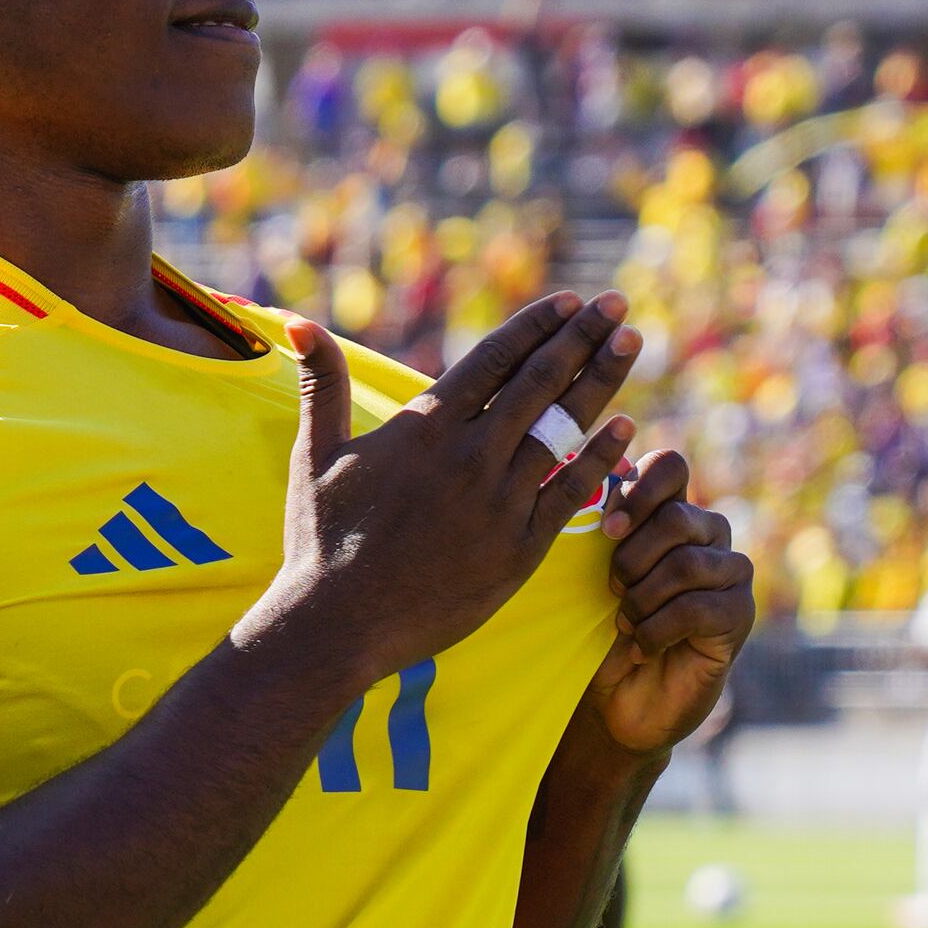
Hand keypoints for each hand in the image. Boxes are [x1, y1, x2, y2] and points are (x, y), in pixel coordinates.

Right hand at [254, 296, 642, 692]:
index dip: (538, 325)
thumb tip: (296, 323)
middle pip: (539, 381)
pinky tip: (627, 427)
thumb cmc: (321, 540)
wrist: (337, 625)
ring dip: (602, 380)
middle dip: (584, 338)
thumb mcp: (314, 456)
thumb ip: (321, 386)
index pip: (495, 359)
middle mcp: (469, 456)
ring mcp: (498, 502)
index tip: (573, 302)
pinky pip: (571, 491)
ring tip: (631, 344)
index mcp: (424, 428)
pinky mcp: (519, 548)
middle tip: (618, 306)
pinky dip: (602, 456)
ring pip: (565, 427)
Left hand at [582, 448, 751, 755]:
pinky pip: (697, 608)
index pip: (669, 467)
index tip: (607, 530)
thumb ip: (597, 528)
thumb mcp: (585, 575)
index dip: (638, 490)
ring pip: (686, 564)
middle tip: (612, 594)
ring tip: (626, 625)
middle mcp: (709, 534)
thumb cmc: (596, 631)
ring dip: (641, 601)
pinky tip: (643, 647)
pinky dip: (656, 631)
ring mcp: (730, 573)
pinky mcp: (739, 614)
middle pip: (676, 518)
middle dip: (630, 560)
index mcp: (670, 512)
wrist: (616, 700)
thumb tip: (596, 475)